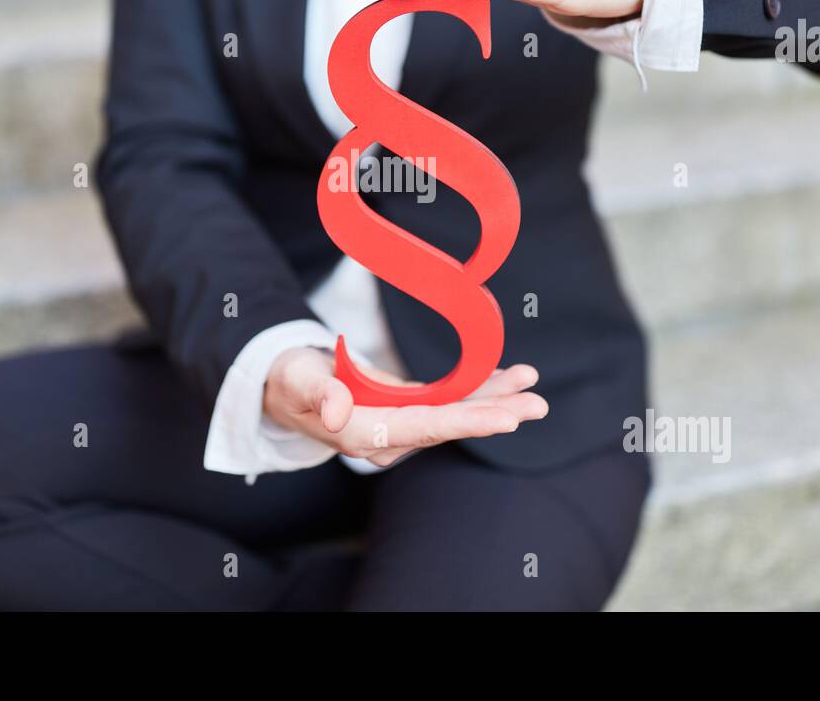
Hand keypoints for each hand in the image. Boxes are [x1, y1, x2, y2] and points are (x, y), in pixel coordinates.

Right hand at [263, 347, 547, 466]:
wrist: (282, 386)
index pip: (424, 429)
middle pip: (449, 427)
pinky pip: (446, 404)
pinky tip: (505, 381)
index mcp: (363, 433)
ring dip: (494, 400)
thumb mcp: (295, 381)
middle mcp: (388, 439)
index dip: (467, 422)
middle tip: (538, 403)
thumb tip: (336, 413)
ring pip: (454, 415)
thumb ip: (318, 394)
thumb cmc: (287, 380)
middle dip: (495, 414)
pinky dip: (476, 391)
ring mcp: (399, 428)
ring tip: (530, 384)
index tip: (506, 418)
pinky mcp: (405, 413)